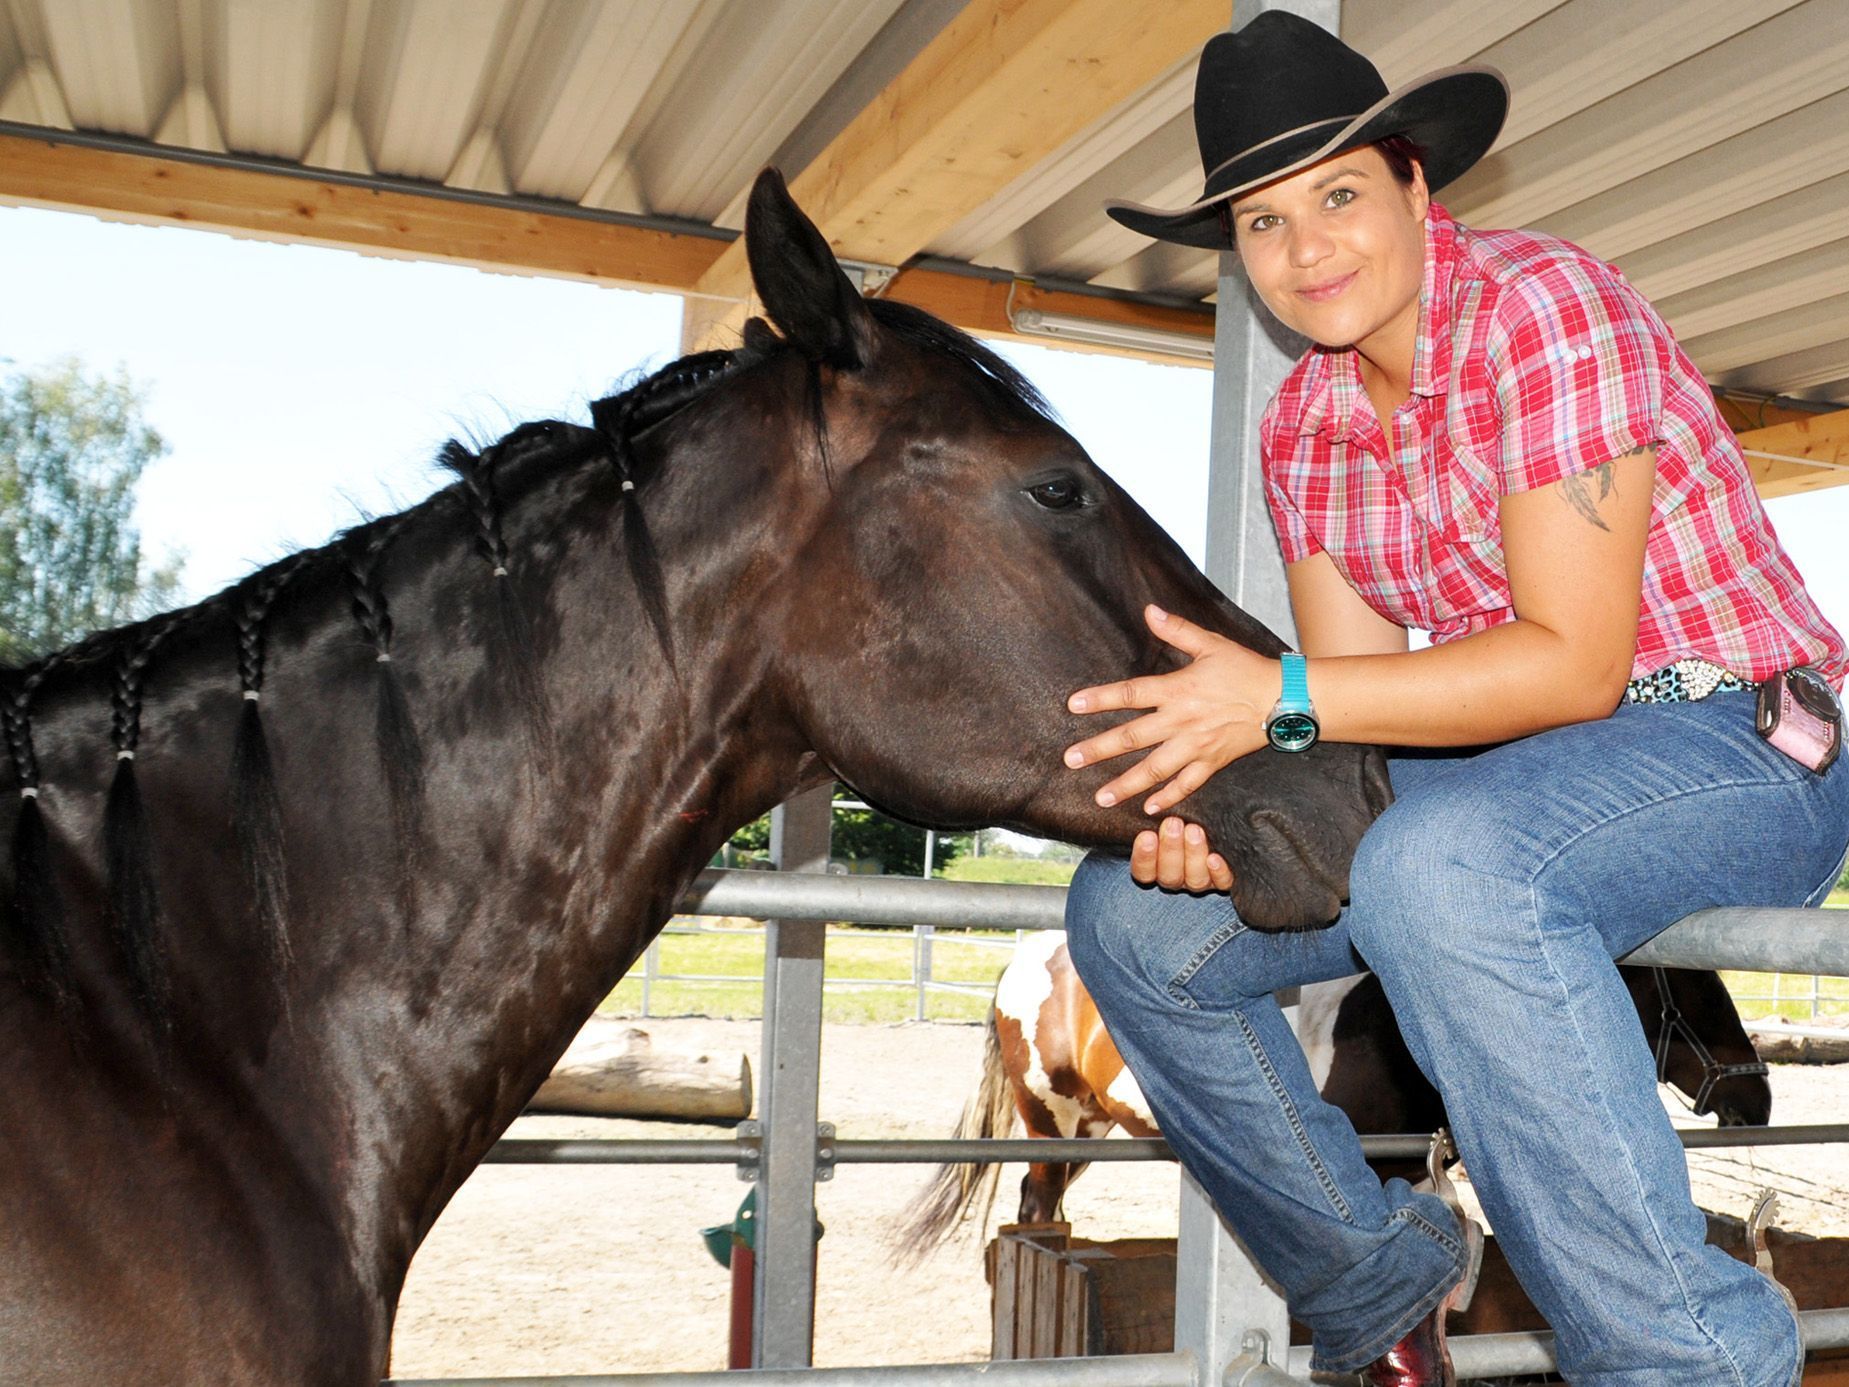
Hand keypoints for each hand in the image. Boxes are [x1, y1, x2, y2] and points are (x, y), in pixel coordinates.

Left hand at [1064, 605, 1275, 815]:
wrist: (1282, 698)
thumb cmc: (1245, 669)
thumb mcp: (1211, 643)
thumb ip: (1177, 630)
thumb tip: (1149, 610)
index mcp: (1177, 690)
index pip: (1131, 694)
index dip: (1101, 698)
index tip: (1073, 705)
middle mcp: (1181, 721)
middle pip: (1133, 737)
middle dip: (1099, 750)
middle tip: (1071, 759)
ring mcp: (1196, 746)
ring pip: (1154, 769)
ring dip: (1126, 784)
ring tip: (1100, 797)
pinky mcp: (1212, 762)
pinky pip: (1187, 785)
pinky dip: (1168, 797)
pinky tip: (1149, 808)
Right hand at [1131, 817, 1234, 891]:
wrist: (1214, 824)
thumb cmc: (1176, 815)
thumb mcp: (1157, 814)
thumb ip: (1145, 813)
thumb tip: (1113, 795)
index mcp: (1155, 868)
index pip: (1142, 872)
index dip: (1144, 857)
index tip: (1146, 835)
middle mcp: (1176, 877)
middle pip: (1168, 876)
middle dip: (1170, 850)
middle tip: (1172, 823)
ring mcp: (1200, 880)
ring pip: (1193, 880)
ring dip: (1192, 855)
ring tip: (1194, 830)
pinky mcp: (1223, 878)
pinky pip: (1222, 883)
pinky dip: (1218, 872)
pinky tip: (1216, 857)